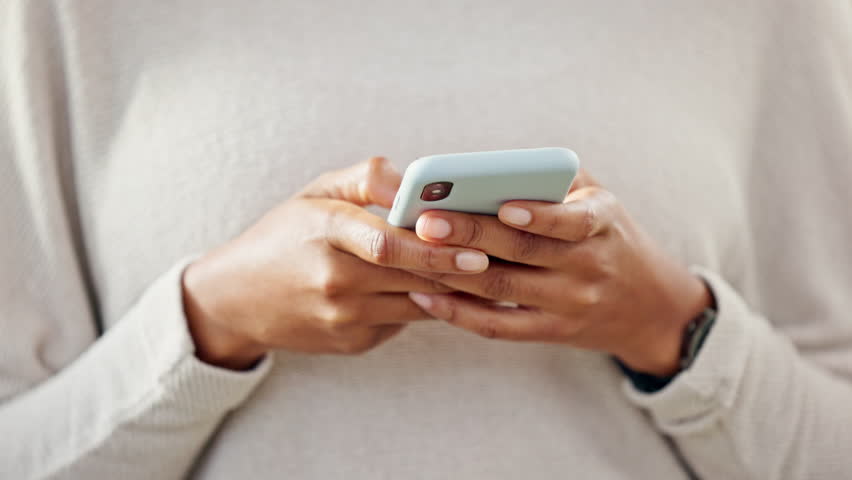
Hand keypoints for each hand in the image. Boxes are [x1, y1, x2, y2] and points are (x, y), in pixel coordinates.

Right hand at [182, 157, 489, 369]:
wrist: (236, 300)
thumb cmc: (284, 237)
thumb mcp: (315, 194)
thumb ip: (367, 180)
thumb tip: (416, 182)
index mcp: (323, 233)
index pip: (387, 242)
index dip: (435, 247)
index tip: (476, 245)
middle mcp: (333, 280)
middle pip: (411, 276)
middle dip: (460, 269)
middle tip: (502, 259)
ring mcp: (342, 317)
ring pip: (416, 304)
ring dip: (454, 290)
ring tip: (489, 272)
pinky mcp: (352, 342)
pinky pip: (403, 321)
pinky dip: (427, 304)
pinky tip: (449, 291)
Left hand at [406, 170, 711, 375]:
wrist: (649, 306)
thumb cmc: (608, 236)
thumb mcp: (599, 199)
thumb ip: (554, 180)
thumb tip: (484, 167)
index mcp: (603, 224)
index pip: (573, 221)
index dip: (538, 215)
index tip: (501, 204)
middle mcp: (589, 266)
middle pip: (522, 252)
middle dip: (470, 235)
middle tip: (426, 222)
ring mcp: (570, 305)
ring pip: (502, 289)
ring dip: (452, 272)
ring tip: (414, 252)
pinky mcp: (551, 332)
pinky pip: (498, 327)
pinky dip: (459, 313)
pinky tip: (425, 295)